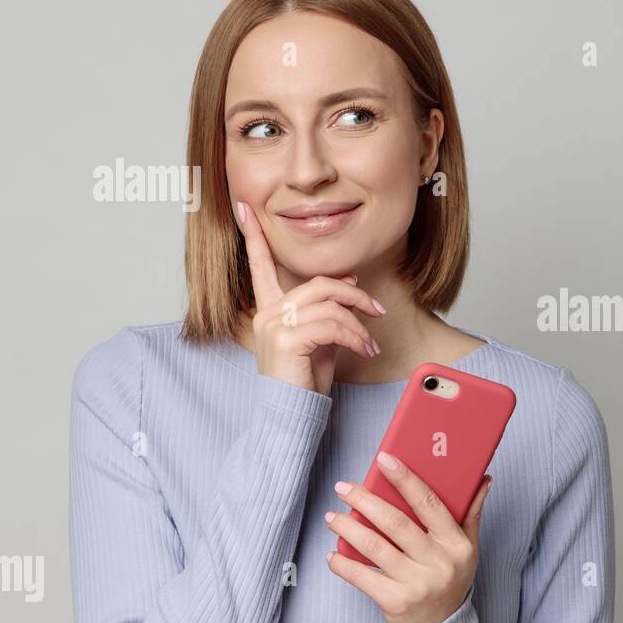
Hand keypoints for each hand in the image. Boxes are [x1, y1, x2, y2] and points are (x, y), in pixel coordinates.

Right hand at [234, 199, 385, 395]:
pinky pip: (332, 326)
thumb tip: (349, 280)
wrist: (292, 414)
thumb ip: (328, 309)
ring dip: (359, 324)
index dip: (254, 236)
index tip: (245, 208)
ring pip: (330, 306)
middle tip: (377, 311)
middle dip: (354, 295)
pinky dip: (355, 337)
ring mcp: (273, 325)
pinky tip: (363, 351)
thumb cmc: (305, 379)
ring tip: (369, 344)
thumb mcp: (320, 338)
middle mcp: (267, 313)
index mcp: (269, 309)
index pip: (260, 266)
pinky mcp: (286, 339)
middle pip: (318, 284)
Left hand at [325, 451, 493, 622]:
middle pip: (396, 523)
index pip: (430, 503)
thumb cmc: (450, 581)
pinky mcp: (395, 602)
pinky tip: (332, 554)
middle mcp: (438, 563)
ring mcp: (417, 584)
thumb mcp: (468, 549)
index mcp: (456, 544)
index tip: (384, 460)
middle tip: (343, 487)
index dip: (406, 479)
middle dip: (365, 501)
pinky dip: (343, 564)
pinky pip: (363, 577)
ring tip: (332, 517)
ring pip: (375, 547)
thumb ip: (471, 514)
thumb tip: (484, 479)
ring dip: (348, 529)